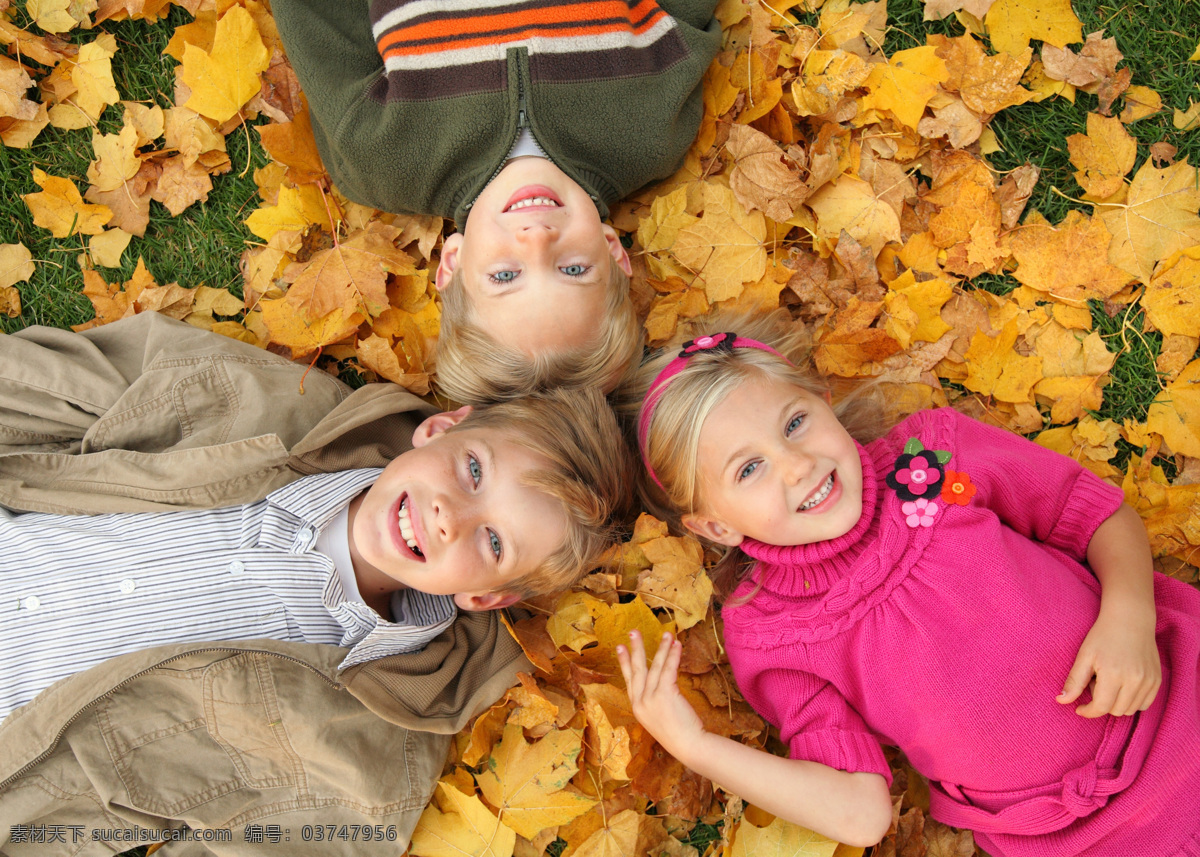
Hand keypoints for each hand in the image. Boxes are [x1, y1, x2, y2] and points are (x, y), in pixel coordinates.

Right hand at [615, 630, 705, 761]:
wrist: (688, 746)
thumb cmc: (678, 733)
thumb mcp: (658, 716)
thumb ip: (655, 700)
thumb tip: (661, 681)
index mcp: (637, 707)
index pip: (629, 680)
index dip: (624, 662)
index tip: (619, 647)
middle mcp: (640, 702)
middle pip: (637, 669)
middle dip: (636, 648)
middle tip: (633, 631)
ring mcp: (651, 698)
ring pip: (655, 667)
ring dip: (661, 648)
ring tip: (666, 634)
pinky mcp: (665, 695)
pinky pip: (669, 669)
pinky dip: (673, 655)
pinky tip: (676, 645)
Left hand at [1058, 608, 1160, 717]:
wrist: (1130, 619)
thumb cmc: (1103, 636)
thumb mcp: (1084, 656)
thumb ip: (1074, 681)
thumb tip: (1061, 701)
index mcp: (1114, 674)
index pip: (1101, 707)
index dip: (1088, 711)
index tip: (1079, 708)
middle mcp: (1135, 681)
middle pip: (1116, 711)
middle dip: (1101, 703)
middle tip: (1095, 681)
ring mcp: (1149, 681)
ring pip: (1130, 710)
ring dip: (1116, 702)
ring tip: (1110, 680)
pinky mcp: (1157, 680)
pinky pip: (1144, 704)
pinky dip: (1132, 701)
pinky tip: (1123, 684)